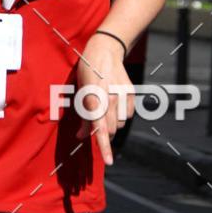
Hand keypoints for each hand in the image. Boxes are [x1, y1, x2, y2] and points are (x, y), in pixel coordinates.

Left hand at [75, 32, 134, 165]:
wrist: (105, 51)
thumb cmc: (87, 72)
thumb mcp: (80, 92)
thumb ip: (82, 116)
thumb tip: (80, 136)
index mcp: (94, 99)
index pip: (100, 128)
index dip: (104, 146)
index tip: (109, 162)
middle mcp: (110, 99)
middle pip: (111, 130)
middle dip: (103, 132)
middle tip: (97, 121)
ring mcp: (122, 96)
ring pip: (120, 124)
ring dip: (113, 122)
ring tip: (106, 107)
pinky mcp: (131, 93)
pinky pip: (128, 115)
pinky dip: (122, 114)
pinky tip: (115, 102)